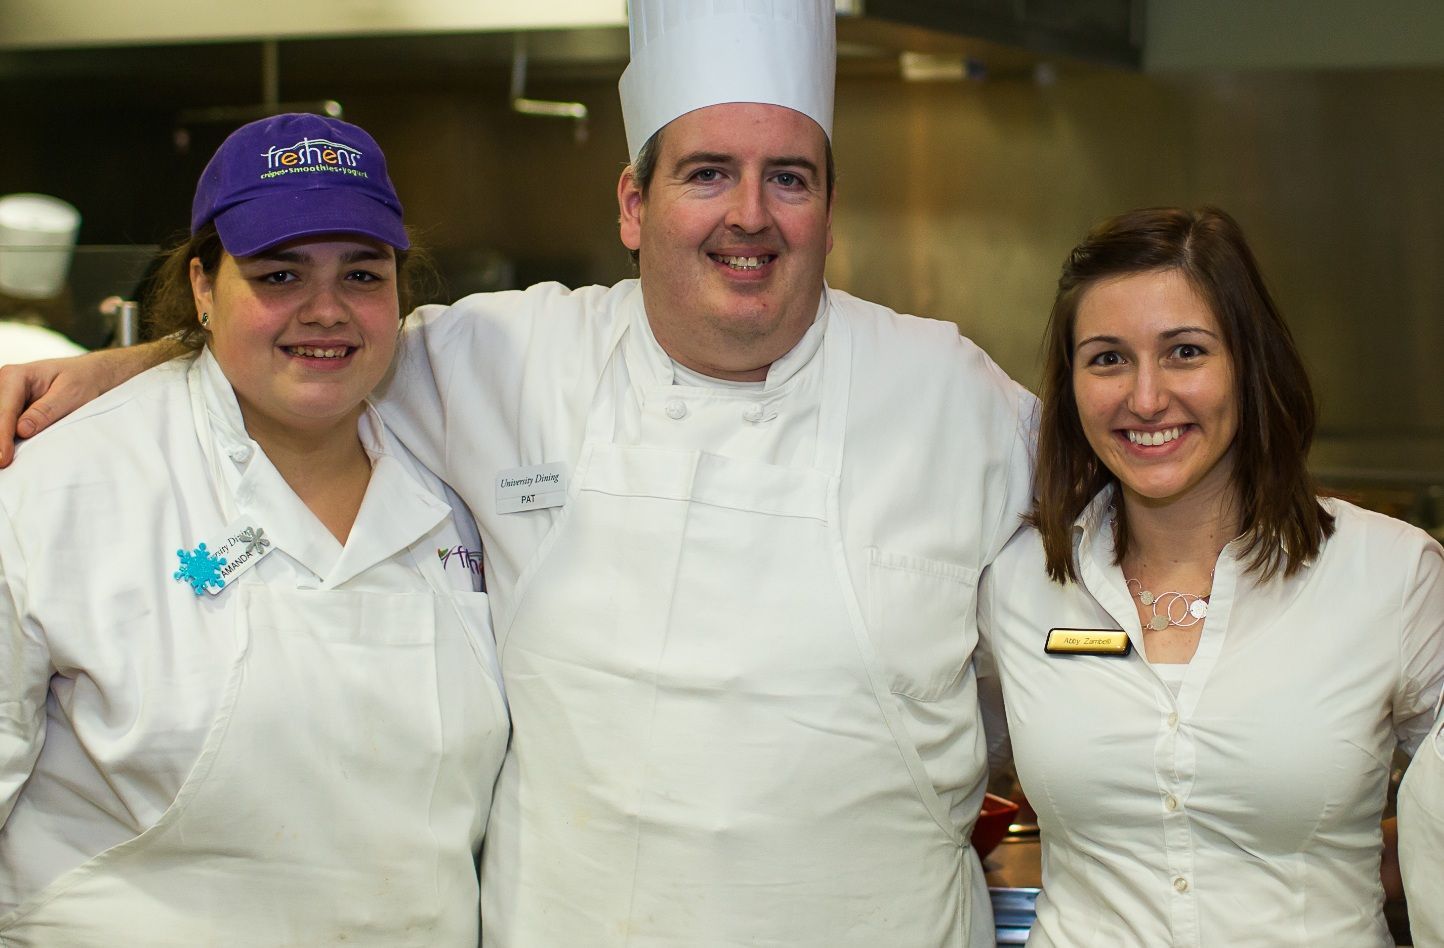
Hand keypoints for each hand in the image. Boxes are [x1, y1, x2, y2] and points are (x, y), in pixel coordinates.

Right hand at [0, 341, 178, 466]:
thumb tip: (22, 430)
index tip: (3, 459)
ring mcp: (4, 396)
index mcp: (15, 376)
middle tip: (4, 465)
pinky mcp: (9, 408)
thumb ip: (46, 411)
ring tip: (6, 463)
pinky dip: (6, 439)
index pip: (4, 412)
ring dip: (2, 441)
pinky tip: (8, 453)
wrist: (89, 374)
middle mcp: (4, 384)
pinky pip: (5, 424)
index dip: (2, 438)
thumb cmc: (82, 381)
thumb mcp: (71, 394)